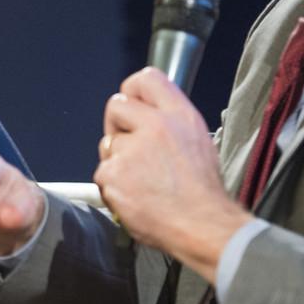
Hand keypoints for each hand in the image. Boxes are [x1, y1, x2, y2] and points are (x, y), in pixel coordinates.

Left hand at [94, 67, 250, 281]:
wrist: (201, 225)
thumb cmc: (202, 191)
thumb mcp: (197, 141)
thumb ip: (171, 122)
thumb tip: (148, 112)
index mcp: (180, 116)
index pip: (146, 79)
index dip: (132, 90)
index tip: (130, 104)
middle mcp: (155, 126)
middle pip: (115, 105)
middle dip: (116, 124)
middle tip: (131, 148)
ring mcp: (131, 150)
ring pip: (107, 144)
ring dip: (116, 159)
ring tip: (141, 179)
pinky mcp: (113, 173)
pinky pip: (102, 172)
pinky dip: (113, 185)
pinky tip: (134, 194)